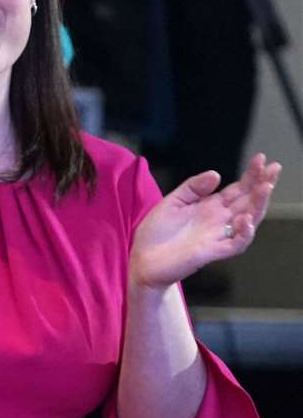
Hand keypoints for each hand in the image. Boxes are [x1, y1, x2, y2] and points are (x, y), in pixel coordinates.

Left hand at [129, 153, 281, 289]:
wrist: (142, 259)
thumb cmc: (156, 232)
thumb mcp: (172, 202)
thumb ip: (193, 188)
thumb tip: (216, 174)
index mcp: (210, 206)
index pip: (238, 189)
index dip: (250, 175)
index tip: (261, 158)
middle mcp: (219, 220)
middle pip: (248, 201)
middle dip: (263, 184)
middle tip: (275, 168)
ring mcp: (218, 236)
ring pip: (249, 219)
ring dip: (259, 204)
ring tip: (266, 186)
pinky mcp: (212, 252)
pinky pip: (236, 243)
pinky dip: (245, 233)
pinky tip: (246, 219)